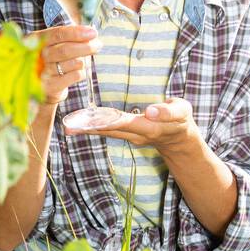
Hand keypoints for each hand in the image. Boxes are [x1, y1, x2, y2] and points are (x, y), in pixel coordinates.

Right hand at [30, 24, 102, 104]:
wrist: (47, 84)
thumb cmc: (56, 58)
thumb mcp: (60, 43)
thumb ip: (73, 36)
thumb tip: (92, 34)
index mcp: (37, 39)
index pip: (58, 34)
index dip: (76, 33)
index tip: (93, 33)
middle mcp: (38, 55)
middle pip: (65, 50)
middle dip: (85, 47)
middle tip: (98, 45)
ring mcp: (44, 71)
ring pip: (72, 64)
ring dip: (84, 60)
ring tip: (86, 60)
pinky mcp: (52, 85)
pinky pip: (75, 76)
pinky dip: (82, 72)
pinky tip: (79, 71)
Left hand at [72, 96, 199, 154]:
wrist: (180, 139)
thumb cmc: (181, 121)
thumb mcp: (182, 112)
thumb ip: (167, 112)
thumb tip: (149, 111)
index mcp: (148, 127)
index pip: (123, 123)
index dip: (106, 121)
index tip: (88, 120)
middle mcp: (136, 134)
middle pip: (108, 130)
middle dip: (88, 128)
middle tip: (68, 127)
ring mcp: (130, 136)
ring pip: (106, 132)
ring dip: (87, 129)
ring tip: (68, 126)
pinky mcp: (127, 134)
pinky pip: (108, 130)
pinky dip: (94, 127)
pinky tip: (82, 124)